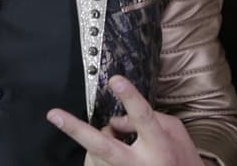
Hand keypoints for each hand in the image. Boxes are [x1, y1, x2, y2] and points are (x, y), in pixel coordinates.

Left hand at [47, 76, 204, 165]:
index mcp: (159, 147)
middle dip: (76, 129)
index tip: (116, 79)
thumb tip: (119, 118)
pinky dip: (101, 153)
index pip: (143, 117)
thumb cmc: (182, 159)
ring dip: (103, 138)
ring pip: (97, 151)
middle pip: (103, 145)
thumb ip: (152, 118)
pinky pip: (97, 162)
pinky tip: (118, 151)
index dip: (129, 97)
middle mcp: (139, 164)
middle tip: (54, 115)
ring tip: (123, 141)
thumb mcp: (176, 133)